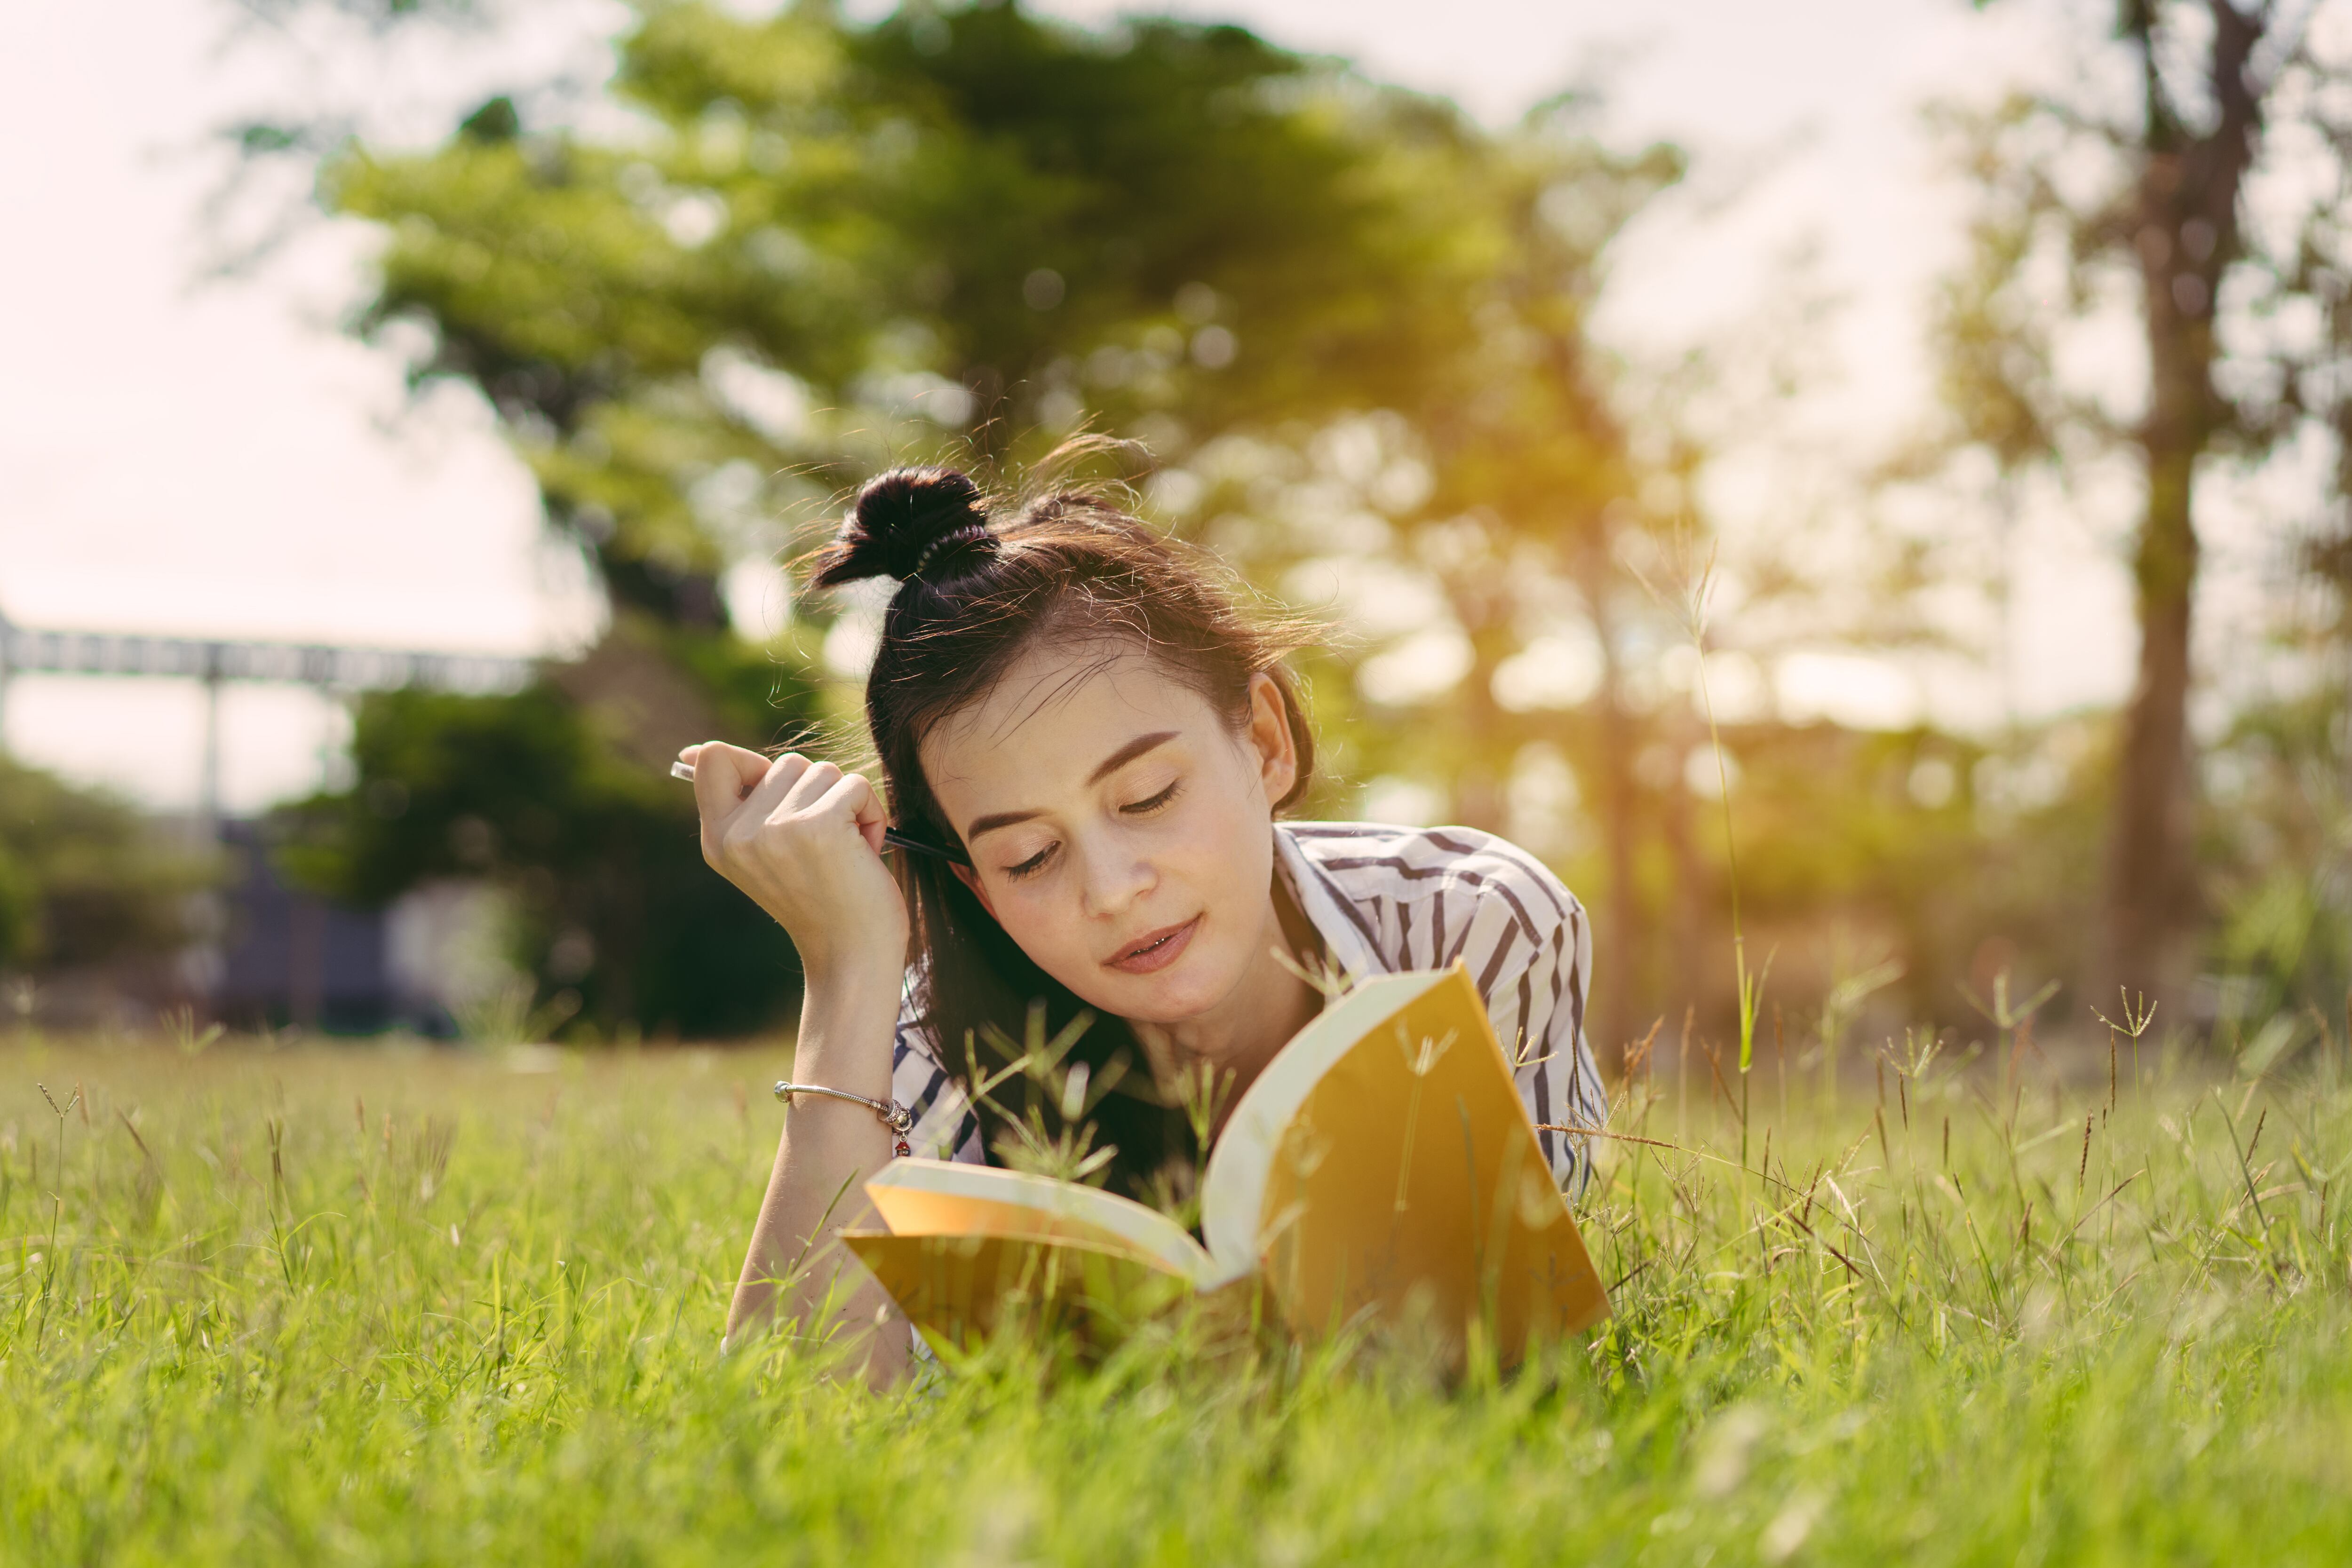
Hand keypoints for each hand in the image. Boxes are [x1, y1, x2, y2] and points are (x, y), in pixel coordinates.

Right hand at [681, 742, 908, 975]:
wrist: (852, 958)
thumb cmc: (821, 902)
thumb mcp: (762, 855)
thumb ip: (744, 804)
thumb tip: (693, 751)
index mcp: (718, 839)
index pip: (714, 758)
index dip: (754, 763)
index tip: (777, 796)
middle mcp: (739, 834)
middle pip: (786, 762)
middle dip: (817, 795)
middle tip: (824, 846)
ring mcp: (776, 830)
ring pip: (823, 770)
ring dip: (847, 805)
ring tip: (846, 851)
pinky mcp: (818, 826)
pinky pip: (856, 785)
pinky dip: (872, 814)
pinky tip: (866, 851)